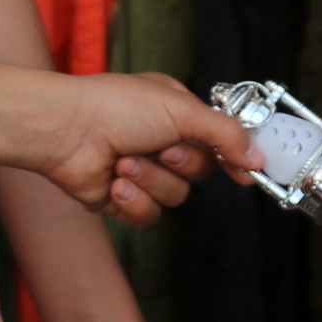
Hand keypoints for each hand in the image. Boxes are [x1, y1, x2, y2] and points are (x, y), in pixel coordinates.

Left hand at [35, 71, 248, 221]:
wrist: (64, 130)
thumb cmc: (116, 106)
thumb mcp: (180, 109)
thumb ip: (224, 134)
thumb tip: (257, 157)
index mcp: (175, 114)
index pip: (216, 141)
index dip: (232, 158)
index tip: (247, 172)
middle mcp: (160, 142)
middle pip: (197, 173)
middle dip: (180, 164)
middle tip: (161, 149)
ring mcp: (141, 172)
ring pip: (173, 196)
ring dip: (151, 180)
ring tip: (125, 162)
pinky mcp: (122, 199)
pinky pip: (148, 215)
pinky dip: (134, 201)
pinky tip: (115, 184)